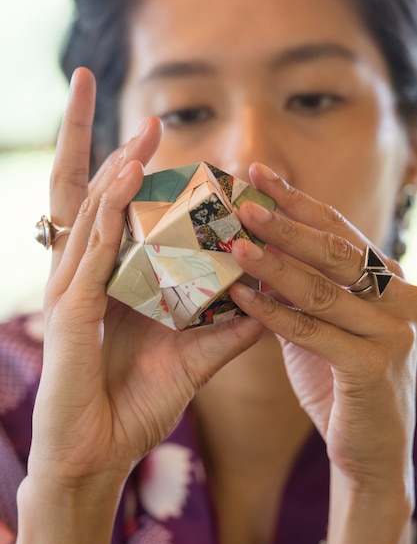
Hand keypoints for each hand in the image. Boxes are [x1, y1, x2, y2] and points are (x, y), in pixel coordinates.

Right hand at [28, 68, 264, 493]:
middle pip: (80, 191)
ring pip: (88, 211)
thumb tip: (266, 299)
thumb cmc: (133, 402)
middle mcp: (82, 272)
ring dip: (114, 166)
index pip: (103, 207)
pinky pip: (90, 250)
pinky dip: (107, 211)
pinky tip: (125, 179)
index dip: (112, 163)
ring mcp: (71, 287)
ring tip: (143, 131)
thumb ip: (224, 326)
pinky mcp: (69, 310)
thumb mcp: (189, 356)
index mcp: (105, 277)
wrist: (98, 451)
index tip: (142, 127)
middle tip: (107, 92)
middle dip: (91, 139)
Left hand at [230, 162, 416, 493]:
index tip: (258, 173)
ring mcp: (390, 332)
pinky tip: (242, 299)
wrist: (373, 447)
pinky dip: (275, 315)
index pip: (338, 229)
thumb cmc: (343, 379)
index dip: (297, 200)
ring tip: (234, 246)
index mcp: (386, 280)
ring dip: (273, 265)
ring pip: (321, 289)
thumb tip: (254, 250)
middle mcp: (398, 298)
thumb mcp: (324, 324)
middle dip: (285, 224)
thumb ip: (299, 290)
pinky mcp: (372, 368)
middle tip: (242, 202)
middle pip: (334, 251)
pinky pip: (313, 333)